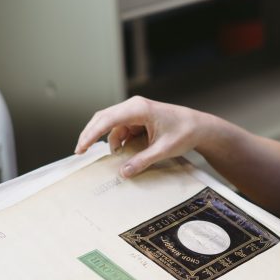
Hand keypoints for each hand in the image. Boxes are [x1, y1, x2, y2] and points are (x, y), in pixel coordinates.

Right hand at [74, 97, 207, 176]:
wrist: (199, 126)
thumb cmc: (184, 132)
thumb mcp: (164, 150)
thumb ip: (142, 161)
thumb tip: (123, 172)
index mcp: (139, 109)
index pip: (107, 120)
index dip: (91, 134)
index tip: (81, 148)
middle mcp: (134, 106)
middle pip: (103, 118)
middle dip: (91, 135)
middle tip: (80, 152)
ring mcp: (135, 111)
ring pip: (110, 124)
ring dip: (108, 140)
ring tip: (111, 157)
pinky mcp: (137, 118)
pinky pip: (120, 128)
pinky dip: (117, 140)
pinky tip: (121, 152)